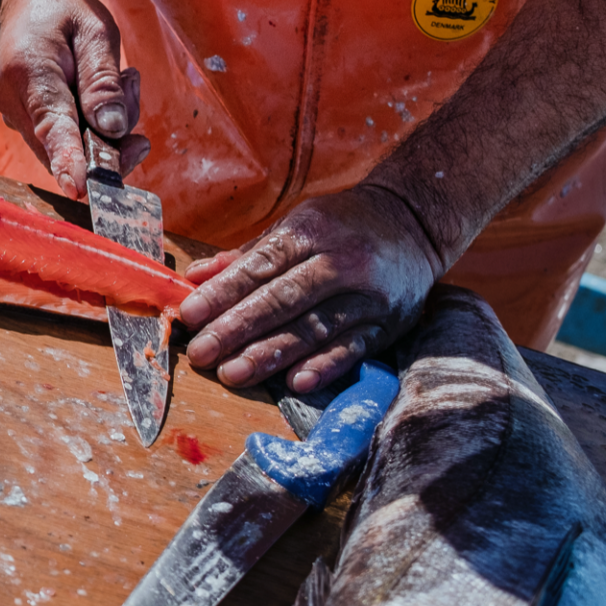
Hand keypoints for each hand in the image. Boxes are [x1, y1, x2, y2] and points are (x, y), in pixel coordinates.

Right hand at [0, 0, 146, 198]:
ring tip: (120, 79)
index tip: (82, 188)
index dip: (69, 160)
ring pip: (64, 145)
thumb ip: (102, 82)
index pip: (53, 126)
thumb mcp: (95, 31)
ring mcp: (11, 112)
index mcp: (30, 71)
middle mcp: (12, 100)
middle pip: (62, 146)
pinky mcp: (20, 117)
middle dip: (108, 138)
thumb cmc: (64, 8)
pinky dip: (87, 125)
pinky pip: (59, 137)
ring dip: (101, 127)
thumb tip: (113, 130)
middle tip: (133, 90)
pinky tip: (100, 92)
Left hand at [179, 185, 443, 391]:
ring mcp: (367, 296)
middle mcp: (341, 262)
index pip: (260, 266)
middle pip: (283, 299)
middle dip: (238, 328)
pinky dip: (325, 366)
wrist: (416, 223)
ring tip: (233, 373)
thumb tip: (194, 278)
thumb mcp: (295, 226)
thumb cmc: (341, 226)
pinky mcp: (388, 324)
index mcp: (310, 232)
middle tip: (202, 354)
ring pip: (314, 328)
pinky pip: (354, 348)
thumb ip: (246, 257)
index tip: (189, 315)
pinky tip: (296, 382)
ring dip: (271, 354)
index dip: (223, 292)